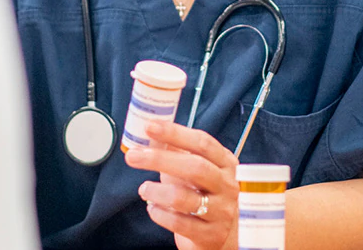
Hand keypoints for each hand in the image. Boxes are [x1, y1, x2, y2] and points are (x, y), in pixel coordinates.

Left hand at [124, 121, 238, 249]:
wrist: (221, 236)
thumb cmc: (205, 197)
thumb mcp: (195, 171)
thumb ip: (176, 151)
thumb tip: (152, 132)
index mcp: (226, 163)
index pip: (202, 143)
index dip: (175, 133)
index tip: (150, 127)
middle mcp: (227, 185)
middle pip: (195, 167)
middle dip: (160, 159)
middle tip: (134, 156)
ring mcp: (221, 211)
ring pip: (184, 198)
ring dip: (157, 191)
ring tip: (144, 188)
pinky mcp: (210, 234)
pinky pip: (179, 223)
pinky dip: (160, 214)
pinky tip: (153, 208)